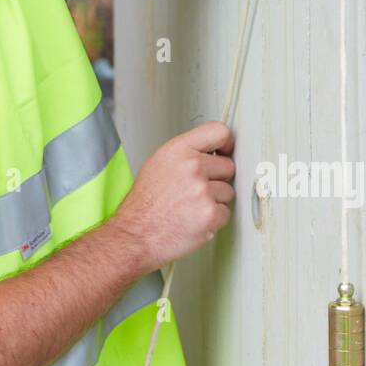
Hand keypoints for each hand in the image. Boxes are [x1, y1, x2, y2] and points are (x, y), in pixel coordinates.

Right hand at [113, 121, 235, 269]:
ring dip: (215, 201)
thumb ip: (187, 153)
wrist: (136, 233)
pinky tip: (194, 219)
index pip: (219, 131)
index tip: (223, 152)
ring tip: (191, 206)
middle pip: (228, 165)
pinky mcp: (210, 214)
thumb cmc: (145, 202)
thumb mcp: (159, 163)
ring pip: (228, 191)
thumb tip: (213, 152)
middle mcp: (192, 166)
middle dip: (217, 179)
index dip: (226, 143)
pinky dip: (214, 219)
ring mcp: (202, 191)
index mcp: (179, 149)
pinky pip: (226, 212)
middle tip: (195, 190)